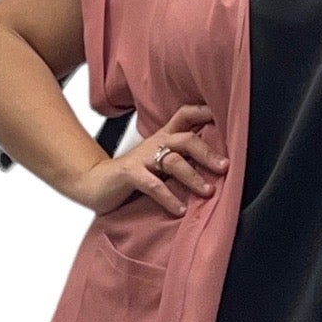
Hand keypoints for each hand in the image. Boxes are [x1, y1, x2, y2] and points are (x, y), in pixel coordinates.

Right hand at [67, 103, 228, 218]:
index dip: (203, 112)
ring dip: (192, 177)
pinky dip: (169, 197)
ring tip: (207, 192)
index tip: (225, 116)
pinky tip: (180, 209)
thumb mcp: (160, 163)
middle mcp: (155, 144)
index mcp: (164, 138)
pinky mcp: (129, 174)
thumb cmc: (133, 175)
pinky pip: (153, 185)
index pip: (185, 115)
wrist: (96, 184)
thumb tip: (216, 166)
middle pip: (186, 139)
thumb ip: (182, 160)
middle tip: (224, 167)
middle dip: (207, 153)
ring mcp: (142, 158)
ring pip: (173, 161)